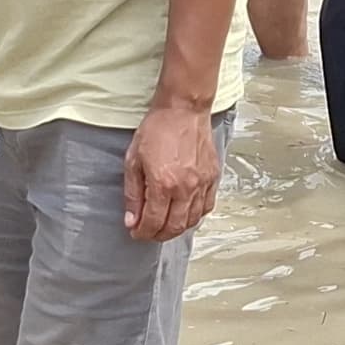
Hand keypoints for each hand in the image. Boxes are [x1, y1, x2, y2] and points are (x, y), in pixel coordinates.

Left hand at [122, 105, 221, 242]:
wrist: (183, 110)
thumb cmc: (157, 129)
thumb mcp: (133, 160)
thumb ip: (132, 193)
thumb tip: (132, 219)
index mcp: (163, 183)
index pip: (153, 221)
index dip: (142, 232)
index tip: (136, 232)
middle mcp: (185, 187)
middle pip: (173, 226)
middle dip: (158, 235)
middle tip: (149, 232)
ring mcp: (202, 184)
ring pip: (191, 221)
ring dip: (176, 228)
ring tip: (165, 225)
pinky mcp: (213, 178)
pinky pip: (206, 207)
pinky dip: (195, 216)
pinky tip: (185, 213)